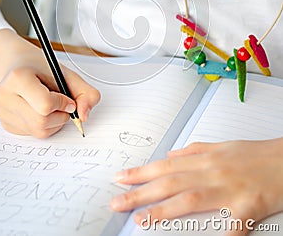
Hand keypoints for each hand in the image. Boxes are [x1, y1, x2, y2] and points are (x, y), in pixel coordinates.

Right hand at [0, 30, 99, 137]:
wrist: (18, 64)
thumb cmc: (41, 68)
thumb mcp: (66, 74)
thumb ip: (85, 93)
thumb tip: (84, 116)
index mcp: (18, 77)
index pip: (45, 105)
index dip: (64, 104)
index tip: (68, 98)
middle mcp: (4, 95)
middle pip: (41, 122)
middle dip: (60, 115)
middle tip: (63, 104)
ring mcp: (1, 111)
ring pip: (38, 131)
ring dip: (54, 122)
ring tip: (52, 105)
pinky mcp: (5, 123)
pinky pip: (33, 134)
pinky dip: (45, 126)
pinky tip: (41, 111)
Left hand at [110, 139, 282, 234]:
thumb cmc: (256, 155)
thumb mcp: (222, 145)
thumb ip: (194, 150)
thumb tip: (171, 155)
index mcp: (207, 158)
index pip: (165, 166)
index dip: (141, 172)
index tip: (121, 177)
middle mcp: (213, 172)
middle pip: (171, 182)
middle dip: (140, 191)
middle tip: (117, 200)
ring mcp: (229, 190)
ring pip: (190, 199)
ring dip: (162, 209)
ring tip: (139, 218)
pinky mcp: (247, 208)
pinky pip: (229, 226)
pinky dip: (215, 234)